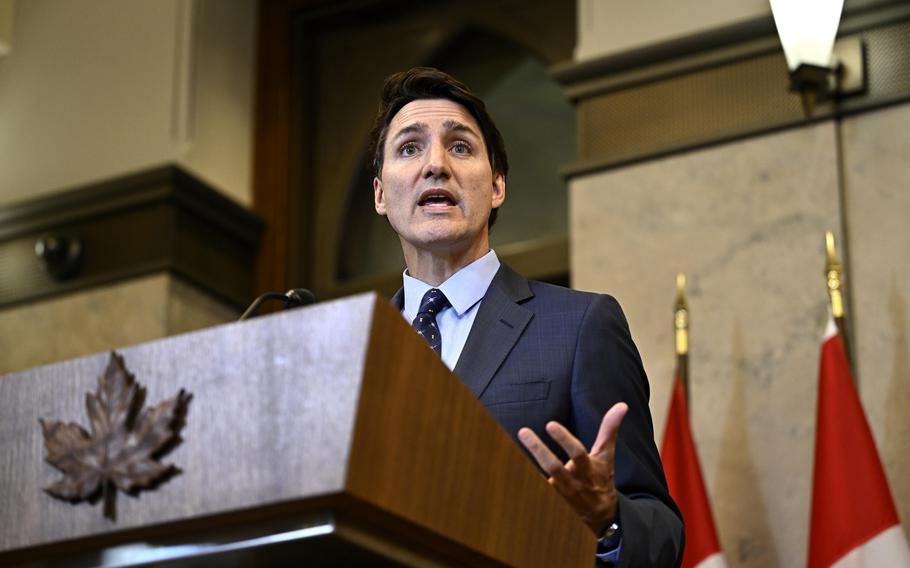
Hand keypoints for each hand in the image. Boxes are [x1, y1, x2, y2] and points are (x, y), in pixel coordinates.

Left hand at [517, 402, 627, 535]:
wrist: (601, 514)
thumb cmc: (601, 477)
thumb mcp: (606, 455)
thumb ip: (609, 430)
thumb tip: (621, 405)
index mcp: (588, 469)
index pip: (577, 453)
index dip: (564, 439)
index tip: (550, 424)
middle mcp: (573, 482)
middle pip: (554, 468)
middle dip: (538, 451)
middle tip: (523, 432)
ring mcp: (559, 494)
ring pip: (540, 481)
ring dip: (526, 465)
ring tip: (508, 448)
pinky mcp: (550, 500)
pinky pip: (534, 490)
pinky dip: (522, 480)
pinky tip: (506, 465)